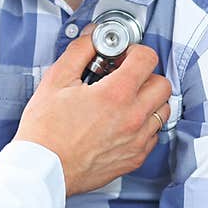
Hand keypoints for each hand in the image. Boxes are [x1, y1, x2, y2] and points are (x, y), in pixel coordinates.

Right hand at [13, 33, 171, 195]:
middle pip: (162, 84)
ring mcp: (136, 140)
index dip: (134, 50)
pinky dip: (144, 125)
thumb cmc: (46, 130)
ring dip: (149, 99)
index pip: (147, 59)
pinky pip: (154, 135)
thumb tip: (93, 37)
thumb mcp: (56, 80)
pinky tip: (123, 122)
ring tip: (125, 99)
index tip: (122, 56)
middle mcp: (133, 118)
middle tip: (125, 76)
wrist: (43, 170)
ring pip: (163, 110)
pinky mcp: (134, 158)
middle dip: (146, 74)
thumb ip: (80, 51)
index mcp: (116, 95)